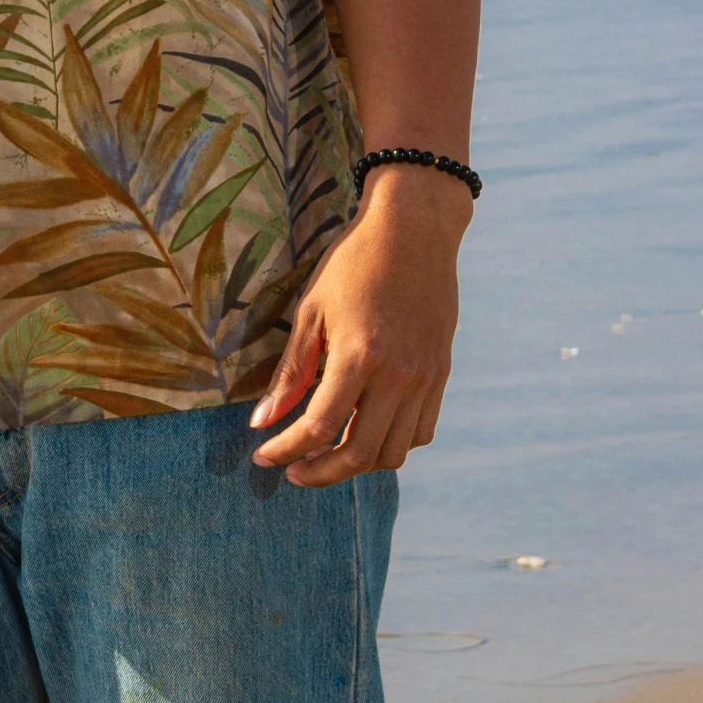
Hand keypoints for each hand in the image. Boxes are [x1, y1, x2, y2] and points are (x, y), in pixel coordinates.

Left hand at [248, 167, 471, 485]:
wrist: (414, 230)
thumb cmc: (354, 263)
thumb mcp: (311, 310)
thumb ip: (291, 372)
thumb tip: (262, 421)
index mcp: (358, 356)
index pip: (317, 428)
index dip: (285, 450)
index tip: (264, 456)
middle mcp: (397, 376)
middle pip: (358, 454)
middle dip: (319, 472)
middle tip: (293, 470)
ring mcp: (425, 379)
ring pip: (392, 452)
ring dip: (356, 464)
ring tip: (326, 453)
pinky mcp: (440, 375)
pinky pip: (419, 432)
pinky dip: (390, 444)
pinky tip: (364, 430)